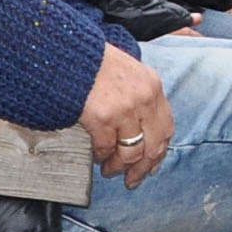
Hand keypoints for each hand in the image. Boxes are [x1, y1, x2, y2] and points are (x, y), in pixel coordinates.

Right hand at [80, 42, 172, 186]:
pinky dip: (101, 156)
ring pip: (131, 152)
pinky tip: (96, 157)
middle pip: (153, 145)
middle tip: (132, 180)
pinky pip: (106, 147)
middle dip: (143, 168)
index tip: (152, 164)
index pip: (166, 127)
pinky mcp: (102, 117)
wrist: (64, 51)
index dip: (159, 150)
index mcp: (152, 85)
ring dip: (120, 166)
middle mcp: (144, 98)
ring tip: (110, 171)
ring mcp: (125, 109)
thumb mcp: (127, 71)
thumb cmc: (91, 61)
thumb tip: (141, 127)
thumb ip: (138, 95)